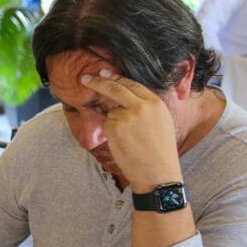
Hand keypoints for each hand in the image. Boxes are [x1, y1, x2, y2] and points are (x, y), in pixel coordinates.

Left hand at [80, 69, 182, 191]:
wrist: (158, 173)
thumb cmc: (160, 151)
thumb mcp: (161, 122)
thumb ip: (145, 108)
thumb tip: (123, 100)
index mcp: (155, 103)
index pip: (132, 84)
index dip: (116, 78)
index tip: (104, 73)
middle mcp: (141, 106)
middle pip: (115, 88)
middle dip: (98, 82)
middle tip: (85, 78)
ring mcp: (126, 116)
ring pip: (111, 113)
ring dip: (114, 123)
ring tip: (130, 140)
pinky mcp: (114, 128)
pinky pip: (106, 126)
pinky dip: (111, 134)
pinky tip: (124, 144)